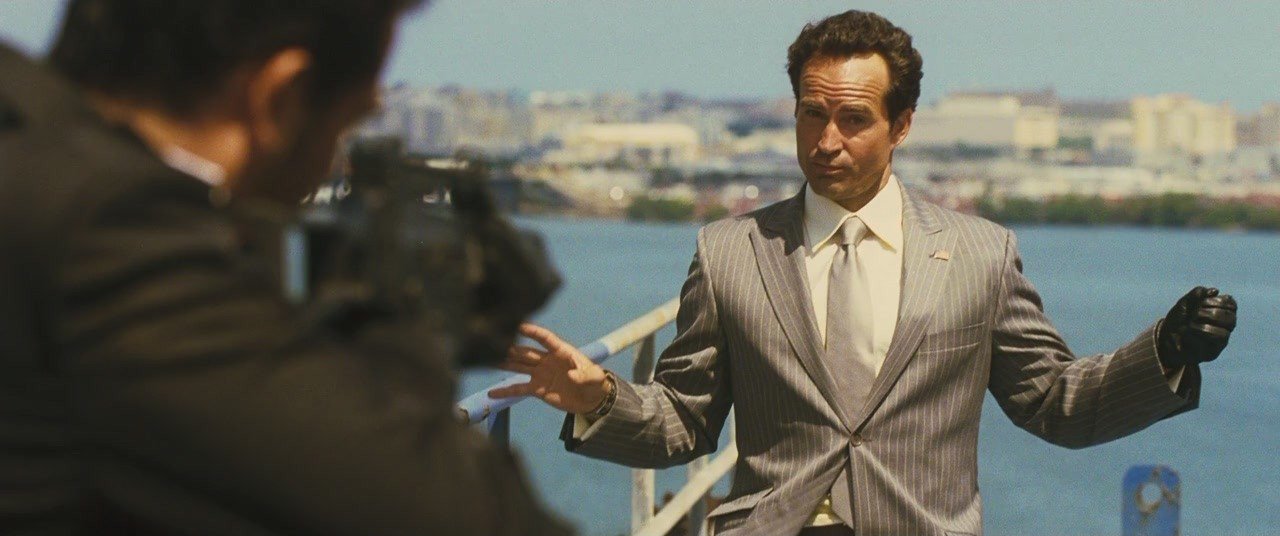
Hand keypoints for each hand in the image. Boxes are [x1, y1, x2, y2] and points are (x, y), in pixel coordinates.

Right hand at [489, 323, 613, 413]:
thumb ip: (584, 375)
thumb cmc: (595, 383)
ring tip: (486, 360)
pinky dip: (506, 391)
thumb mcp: (595, 378)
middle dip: (511, 348)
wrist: (592, 400)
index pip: (546, 339)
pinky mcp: (537, 389)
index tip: (519, 325)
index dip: (534, 332)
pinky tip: (492, 393)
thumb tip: (572, 375)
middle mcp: (547, 360)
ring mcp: (540, 374)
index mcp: (562, 352)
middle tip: (494, 343)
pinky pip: (519, 389)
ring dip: (504, 363)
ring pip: (518, 366)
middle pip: (526, 352)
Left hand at [1157, 286, 1236, 367]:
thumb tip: (1214, 291)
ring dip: (1202, 327)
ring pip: (1222, 335)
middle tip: (1195, 314)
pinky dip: (1194, 336)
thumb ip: (1197, 294)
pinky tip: (1185, 333)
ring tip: (1189, 325)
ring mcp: (1219, 342)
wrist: (1164, 336)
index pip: (1231, 305)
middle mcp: (1225, 328)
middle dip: (1210, 314)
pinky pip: (1208, 346)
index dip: (1217, 301)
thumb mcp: (1185, 303)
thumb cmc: (1179, 318)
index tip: (1201, 302)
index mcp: (1222, 313)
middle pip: (1230, 320)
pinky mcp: (1211, 354)